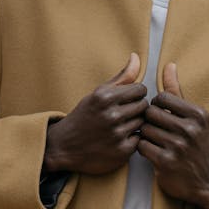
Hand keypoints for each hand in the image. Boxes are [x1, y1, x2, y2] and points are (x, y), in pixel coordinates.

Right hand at [43, 52, 147, 174]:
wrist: (65, 146)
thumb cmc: (84, 115)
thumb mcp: (98, 93)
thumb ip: (121, 77)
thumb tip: (136, 56)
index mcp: (105, 96)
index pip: (140, 89)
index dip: (136, 93)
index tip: (128, 98)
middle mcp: (111, 115)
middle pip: (144, 106)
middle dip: (137, 108)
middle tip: (125, 113)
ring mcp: (117, 134)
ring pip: (143, 123)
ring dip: (135, 124)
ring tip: (122, 125)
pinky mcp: (122, 152)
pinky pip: (140, 140)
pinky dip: (133, 139)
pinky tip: (120, 138)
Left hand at [138, 62, 208, 208]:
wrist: (205, 181)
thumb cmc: (195, 143)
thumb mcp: (193, 117)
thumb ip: (177, 91)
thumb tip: (169, 65)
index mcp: (198, 114)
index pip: (162, 97)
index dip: (157, 105)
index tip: (162, 115)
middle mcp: (190, 130)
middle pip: (151, 113)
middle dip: (150, 120)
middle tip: (156, 129)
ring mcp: (178, 147)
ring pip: (145, 129)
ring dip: (146, 135)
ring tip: (155, 140)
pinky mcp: (166, 162)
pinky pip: (142, 145)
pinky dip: (143, 148)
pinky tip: (152, 151)